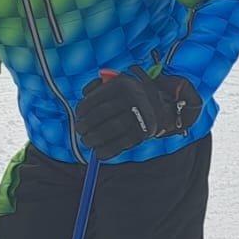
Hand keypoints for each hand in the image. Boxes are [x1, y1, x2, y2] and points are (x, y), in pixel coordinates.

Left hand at [70, 66, 201, 159]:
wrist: (160, 105)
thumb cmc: (129, 96)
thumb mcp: (116, 85)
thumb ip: (97, 87)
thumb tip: (83, 99)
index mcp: (121, 84)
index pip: (94, 99)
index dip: (82, 110)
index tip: (78, 116)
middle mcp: (132, 97)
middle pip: (100, 115)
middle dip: (85, 125)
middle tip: (80, 131)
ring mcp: (139, 115)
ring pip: (110, 129)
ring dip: (93, 139)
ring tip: (86, 141)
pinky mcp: (144, 131)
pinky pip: (122, 143)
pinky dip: (107, 151)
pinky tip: (98, 153)